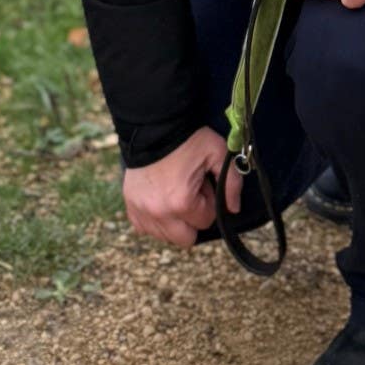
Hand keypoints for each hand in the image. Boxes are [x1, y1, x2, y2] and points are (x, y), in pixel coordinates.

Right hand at [122, 127, 241, 247]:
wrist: (153, 125)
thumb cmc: (188, 139)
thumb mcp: (217, 154)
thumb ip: (232, 183)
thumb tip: (234, 209)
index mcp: (182, 202)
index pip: (206, 221)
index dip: (209, 203)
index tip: (204, 184)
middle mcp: (159, 212)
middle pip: (185, 239)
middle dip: (193, 220)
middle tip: (192, 194)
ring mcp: (141, 210)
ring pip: (164, 236)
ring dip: (174, 222)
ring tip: (175, 194)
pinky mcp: (130, 205)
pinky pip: (144, 228)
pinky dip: (155, 220)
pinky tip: (161, 201)